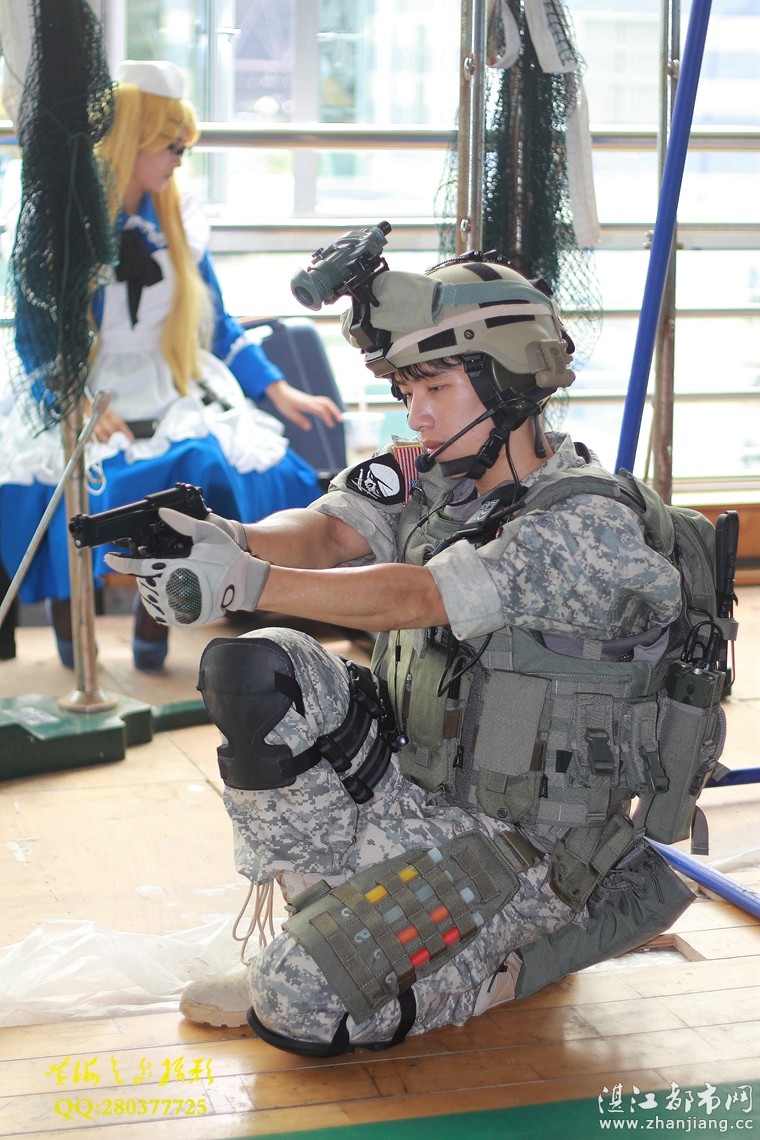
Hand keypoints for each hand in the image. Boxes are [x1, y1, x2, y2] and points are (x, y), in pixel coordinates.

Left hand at [104, 508, 269, 626]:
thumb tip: (161, 513)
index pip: (135, 566)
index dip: (119, 562)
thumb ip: (182, 522)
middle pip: (141, 582)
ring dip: (148, 588)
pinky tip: (165, 594)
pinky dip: (158, 603)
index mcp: (172, 567)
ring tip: (159, 579)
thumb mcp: (207, 533)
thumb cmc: (227, 557)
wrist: (243, 585)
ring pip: (149, 598)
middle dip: (141, 573)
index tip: (109, 559)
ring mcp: (175, 607)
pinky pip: (160, 613)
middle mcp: (170, 589)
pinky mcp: (182, 619)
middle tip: (149, 566)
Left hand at [264, 379, 341, 431]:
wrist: (279, 390)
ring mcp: (310, 399)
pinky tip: (328, 413)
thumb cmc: (283, 402)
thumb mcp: (289, 413)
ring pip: (326, 401)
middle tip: (340, 420)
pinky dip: (328, 407)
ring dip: (333, 408)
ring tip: (337, 417)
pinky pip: (322, 401)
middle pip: (327, 403)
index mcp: (306, 404)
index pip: (321, 410)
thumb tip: (309, 427)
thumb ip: (299, 420)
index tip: (331, 425)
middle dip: (335, 411)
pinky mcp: (309, 399)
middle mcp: (310, 401)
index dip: (327, 418)